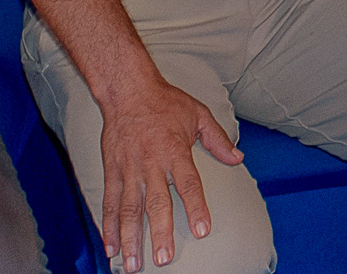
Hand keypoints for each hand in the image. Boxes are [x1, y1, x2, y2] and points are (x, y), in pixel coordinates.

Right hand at [93, 74, 247, 271]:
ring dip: (130, 238)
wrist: (127, 90)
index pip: (189, 184)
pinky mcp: (112, 171)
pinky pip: (110, 202)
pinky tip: (110, 247)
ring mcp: (129, 169)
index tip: (202, 231)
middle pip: (156, 203)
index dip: (196, 207)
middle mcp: (151, 163)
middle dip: (159, 232)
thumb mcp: (198, 114)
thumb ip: (218, 139)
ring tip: (133, 264)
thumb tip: (238, 158)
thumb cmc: (165, 101)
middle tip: (163, 259)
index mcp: (175, 151)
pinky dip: (108, 226)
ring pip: (129, 209)